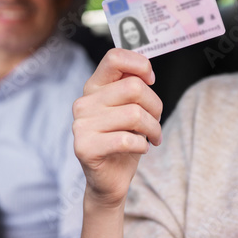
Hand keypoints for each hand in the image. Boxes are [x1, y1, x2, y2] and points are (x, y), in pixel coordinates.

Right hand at [72, 48, 162, 208]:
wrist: (111, 179)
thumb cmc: (124, 140)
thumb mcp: (130, 108)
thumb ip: (133, 87)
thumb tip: (147, 72)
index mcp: (94, 87)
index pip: (114, 57)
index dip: (140, 64)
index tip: (151, 80)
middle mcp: (84, 102)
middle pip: (134, 87)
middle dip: (155, 106)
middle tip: (156, 121)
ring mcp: (81, 125)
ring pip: (135, 114)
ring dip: (153, 128)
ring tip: (152, 137)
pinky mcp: (85, 147)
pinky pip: (127, 140)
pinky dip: (142, 145)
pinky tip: (142, 149)